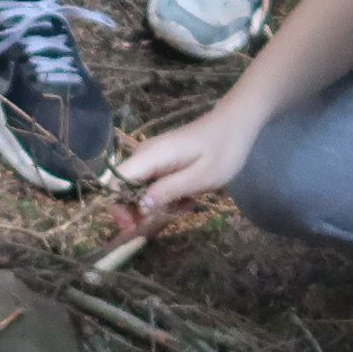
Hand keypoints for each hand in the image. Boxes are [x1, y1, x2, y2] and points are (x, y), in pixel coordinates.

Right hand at [110, 105, 256, 217]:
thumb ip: (169, 190)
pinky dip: (165, 197)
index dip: (117, 205)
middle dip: (136, 210)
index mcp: (151, 155)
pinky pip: (152, 184)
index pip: (116, 180)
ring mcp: (152, 158)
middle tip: (159, 225)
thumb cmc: (223, 150)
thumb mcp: (201, 177)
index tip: (132, 226)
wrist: (236, 125)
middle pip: (123, 187)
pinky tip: (186, 199)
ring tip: (183, 208)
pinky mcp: (161, 162)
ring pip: (138, 188)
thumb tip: (140, 206)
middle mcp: (145, 155)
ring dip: (155, 206)